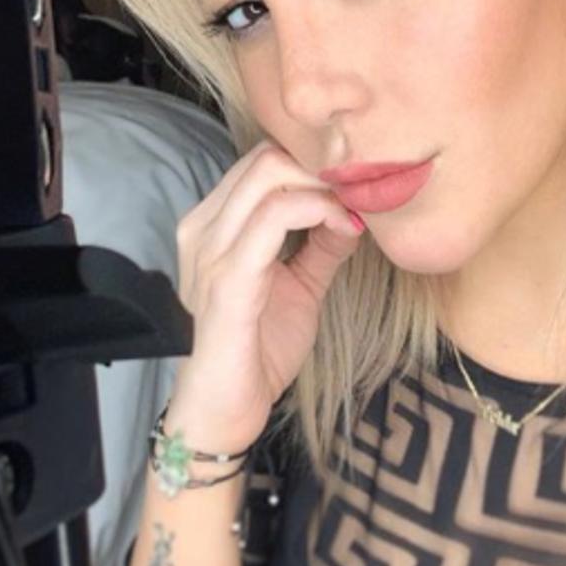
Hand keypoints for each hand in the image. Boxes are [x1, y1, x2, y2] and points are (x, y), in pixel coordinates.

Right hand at [168, 140, 363, 452]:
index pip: (262, 161)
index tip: (357, 186)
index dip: (314, 163)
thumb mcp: (299, 285)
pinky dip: (319, 211)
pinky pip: (274, 218)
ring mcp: (211, 250)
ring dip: (324, 186)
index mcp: (213, 223)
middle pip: (265, 157)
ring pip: (269, 175)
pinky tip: (347, 228)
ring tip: (357, 209)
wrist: (226, 408)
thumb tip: (356, 209)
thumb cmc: (257, 348)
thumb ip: (321, 246)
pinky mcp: (228, 278)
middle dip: (322, 166)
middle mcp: (204, 226)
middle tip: (362, 192)